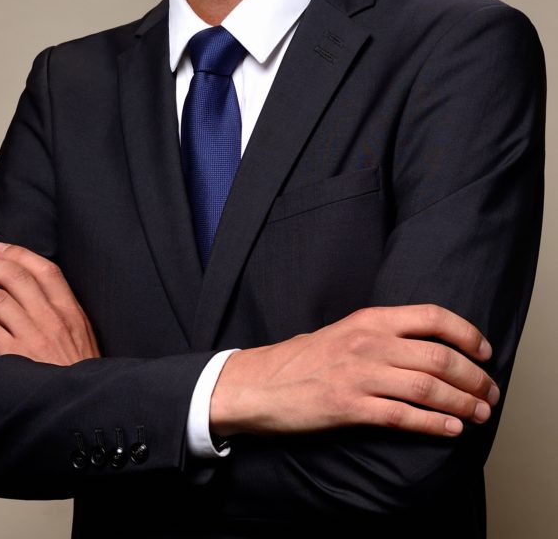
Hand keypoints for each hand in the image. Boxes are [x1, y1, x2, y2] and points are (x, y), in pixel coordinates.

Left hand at [0, 243, 99, 364]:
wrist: (84, 407)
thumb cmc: (80, 374)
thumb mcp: (84, 336)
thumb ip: (64, 313)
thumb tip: (36, 292)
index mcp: (71, 311)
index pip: (44, 269)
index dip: (18, 253)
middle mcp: (52, 319)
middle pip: (14, 278)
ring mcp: (34, 338)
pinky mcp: (16, 358)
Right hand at [210, 304, 498, 438]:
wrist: (257, 383)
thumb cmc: (302, 360)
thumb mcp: (344, 332)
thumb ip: (381, 335)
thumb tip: (426, 348)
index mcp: (369, 319)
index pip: (431, 317)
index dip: (466, 334)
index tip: (485, 352)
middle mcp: (367, 342)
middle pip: (437, 356)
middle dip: (473, 376)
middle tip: (490, 393)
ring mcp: (358, 374)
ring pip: (426, 386)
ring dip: (461, 402)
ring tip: (480, 413)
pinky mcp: (348, 407)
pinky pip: (402, 416)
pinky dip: (433, 424)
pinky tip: (451, 430)